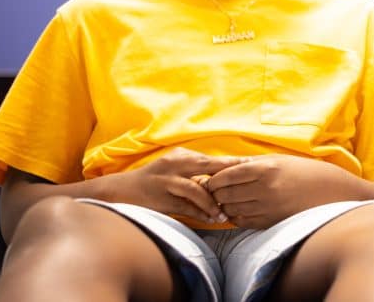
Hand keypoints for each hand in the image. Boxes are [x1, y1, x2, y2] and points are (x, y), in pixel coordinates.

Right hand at [113, 147, 242, 223]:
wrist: (121, 190)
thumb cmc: (154, 181)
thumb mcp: (175, 170)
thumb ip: (196, 172)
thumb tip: (223, 180)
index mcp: (182, 156)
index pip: (212, 159)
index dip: (233, 162)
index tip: (252, 164)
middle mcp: (175, 164)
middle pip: (208, 167)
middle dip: (229, 174)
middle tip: (248, 180)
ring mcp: (166, 180)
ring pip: (196, 188)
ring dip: (212, 202)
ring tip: (225, 213)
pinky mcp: (160, 197)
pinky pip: (184, 206)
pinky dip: (199, 213)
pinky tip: (210, 219)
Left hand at [204, 154, 347, 228]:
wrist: (334, 193)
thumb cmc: (307, 172)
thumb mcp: (280, 159)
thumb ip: (251, 163)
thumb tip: (222, 165)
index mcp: (267, 168)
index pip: (226, 175)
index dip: (214, 179)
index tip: (212, 179)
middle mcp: (265, 189)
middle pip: (225, 194)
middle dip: (217, 193)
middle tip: (216, 190)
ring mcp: (268, 208)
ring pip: (231, 209)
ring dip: (225, 205)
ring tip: (229, 199)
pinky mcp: (271, 223)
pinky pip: (242, 222)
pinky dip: (236, 216)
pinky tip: (242, 209)